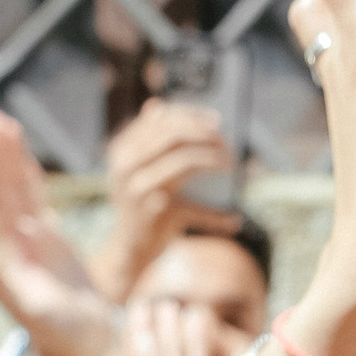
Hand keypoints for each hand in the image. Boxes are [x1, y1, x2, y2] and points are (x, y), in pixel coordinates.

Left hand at [0, 112, 118, 355]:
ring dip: (11, 159)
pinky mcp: (52, 245)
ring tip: (4, 123)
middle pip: (6, 190)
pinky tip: (24, 155)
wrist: (80, 353)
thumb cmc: (62, 341)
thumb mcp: (35, 317)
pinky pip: (39, 203)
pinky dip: (31, 177)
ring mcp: (35, 242)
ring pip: (20, 192)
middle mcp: (19, 243)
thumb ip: (4, 288)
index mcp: (13, 255)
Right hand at [90, 96, 239, 300]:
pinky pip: (196, 209)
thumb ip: (145, 140)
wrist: (127, 249)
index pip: (159, 120)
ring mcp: (141, 190)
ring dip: (213, 159)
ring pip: (184, 161)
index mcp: (122, 151)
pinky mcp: (158, 214)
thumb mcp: (133, 170)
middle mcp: (126, 166)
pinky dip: (218, 217)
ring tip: (230, 162)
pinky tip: (234, 220)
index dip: (190, 115)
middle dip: (204, 131)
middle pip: (172, 134)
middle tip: (225, 138)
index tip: (215, 120)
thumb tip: (156, 105)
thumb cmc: (137, 204)